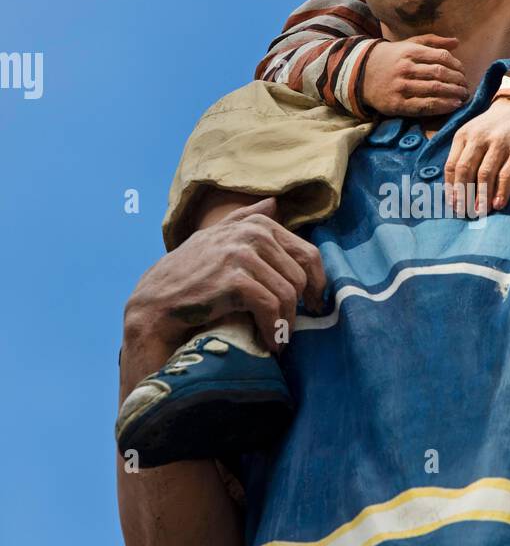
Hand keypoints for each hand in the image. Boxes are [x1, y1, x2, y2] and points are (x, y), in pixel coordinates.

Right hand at [123, 197, 326, 358]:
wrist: (157, 300)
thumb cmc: (189, 273)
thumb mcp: (215, 237)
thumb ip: (244, 218)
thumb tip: (274, 202)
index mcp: (257, 224)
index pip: (307, 254)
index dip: (317, 284)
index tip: (313, 305)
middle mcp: (253, 234)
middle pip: (301, 277)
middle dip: (299, 308)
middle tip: (290, 328)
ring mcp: (243, 255)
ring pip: (288, 294)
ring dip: (285, 324)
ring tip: (278, 339)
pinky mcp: (235, 279)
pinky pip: (271, 307)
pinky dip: (273, 329)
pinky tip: (268, 343)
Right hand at [361, 34, 468, 115]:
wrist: (361, 75)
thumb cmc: (391, 58)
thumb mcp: (408, 44)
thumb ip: (433, 41)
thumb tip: (457, 41)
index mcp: (410, 51)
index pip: (441, 56)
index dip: (457, 65)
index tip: (463, 71)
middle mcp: (406, 68)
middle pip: (441, 74)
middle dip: (458, 81)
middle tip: (466, 86)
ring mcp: (401, 87)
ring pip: (435, 90)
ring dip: (454, 94)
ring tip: (463, 96)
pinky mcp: (398, 104)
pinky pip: (425, 106)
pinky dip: (443, 106)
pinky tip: (453, 106)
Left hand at [444, 98, 509, 214]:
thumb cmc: (491, 128)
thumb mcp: (471, 134)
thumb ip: (461, 155)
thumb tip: (455, 190)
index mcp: (463, 136)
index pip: (452, 165)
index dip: (451, 188)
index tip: (453, 205)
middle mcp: (479, 138)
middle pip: (466, 171)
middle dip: (463, 195)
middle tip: (465, 213)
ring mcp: (499, 143)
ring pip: (485, 174)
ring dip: (481, 196)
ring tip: (480, 212)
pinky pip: (507, 174)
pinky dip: (502, 191)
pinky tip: (498, 204)